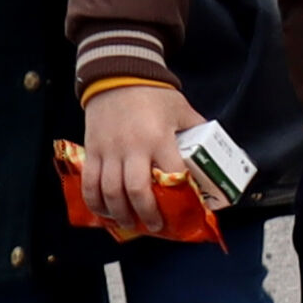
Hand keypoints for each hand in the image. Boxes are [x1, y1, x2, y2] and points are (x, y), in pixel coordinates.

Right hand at [75, 83, 187, 235]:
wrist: (118, 76)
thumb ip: (196, 129)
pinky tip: (105, 212)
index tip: (186, 210)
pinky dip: (95, 202)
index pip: (171, 174)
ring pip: (110, 191)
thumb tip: (213, 149)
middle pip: (136, 190)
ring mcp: (109, 150)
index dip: (179, 197)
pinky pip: (89, 183)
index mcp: (159, 138)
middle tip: (157, 226)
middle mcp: (133, 147)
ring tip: (132, 224)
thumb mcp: (181, 109)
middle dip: (147, 214)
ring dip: (121, 213)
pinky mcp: (93, 150)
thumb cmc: (153, 95)